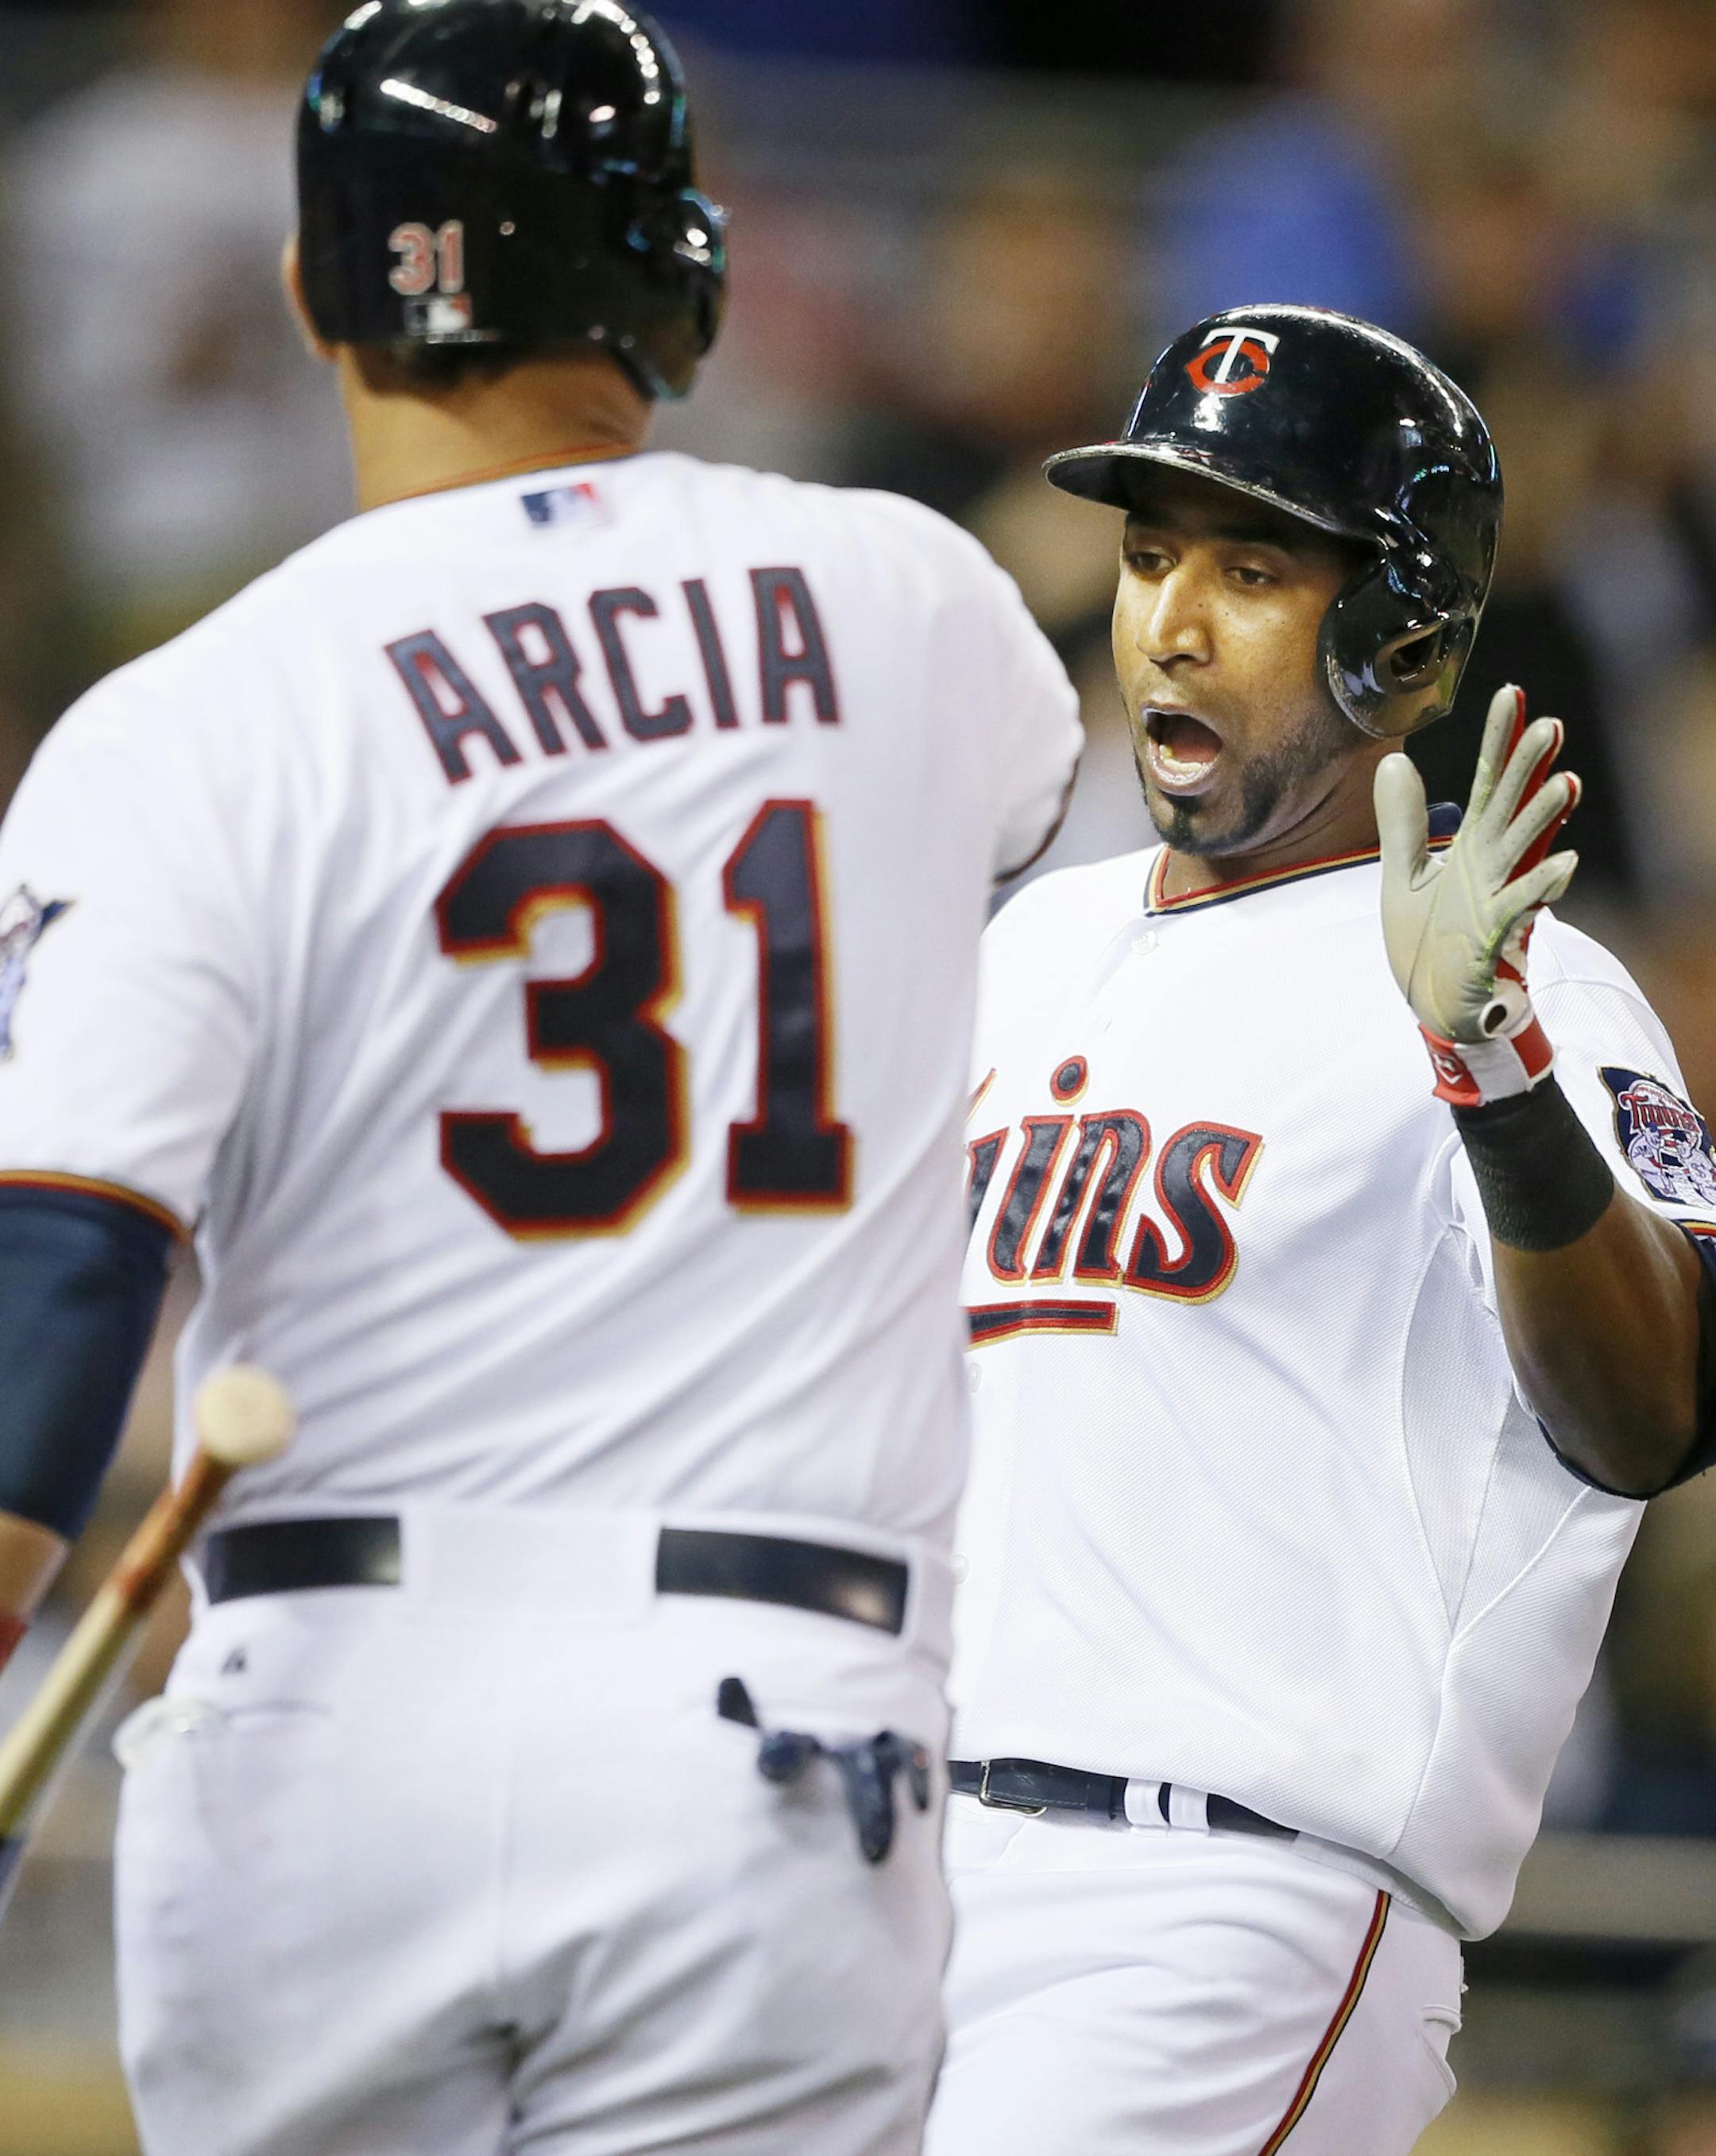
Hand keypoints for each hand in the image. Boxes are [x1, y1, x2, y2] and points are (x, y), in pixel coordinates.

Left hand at [1375, 684, 1579, 1106]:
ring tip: (1565, 781)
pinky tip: (1564, 864)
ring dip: (1544, 818)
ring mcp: (1495, 897)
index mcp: (1470, 847)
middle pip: (1512, 806)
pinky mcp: (1494, 934)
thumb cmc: (1427, 944)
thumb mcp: (1401, 876)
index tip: (1512, 694)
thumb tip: (1395, 760)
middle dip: (1530, 769)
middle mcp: (1490, 864)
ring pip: (1524, 849)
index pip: (1487, 782)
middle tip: (1550, 724)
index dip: (1499, 740)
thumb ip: (1402, 822)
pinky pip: (1521, 906)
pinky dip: (1542, 886)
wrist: (1433, 1006)